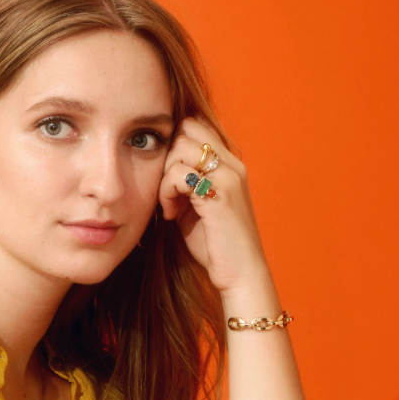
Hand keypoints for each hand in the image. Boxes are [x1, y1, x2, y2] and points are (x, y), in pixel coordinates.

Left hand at [158, 116, 270, 295]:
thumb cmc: (215, 243)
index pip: (196, 125)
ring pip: (180, 147)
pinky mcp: (218, 194)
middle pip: (186, 129)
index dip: (174, 145)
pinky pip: (178, 174)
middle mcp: (232, 164)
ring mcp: (228, 177)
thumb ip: (184, 181)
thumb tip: (158, 163)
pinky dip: (166, 192)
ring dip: (164, 176)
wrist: (239, 274)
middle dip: (167, 158)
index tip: (169, 178)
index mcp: (229, 164)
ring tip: (170, 204)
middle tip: (167, 190)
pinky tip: (170, 214)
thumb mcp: (196, 204)